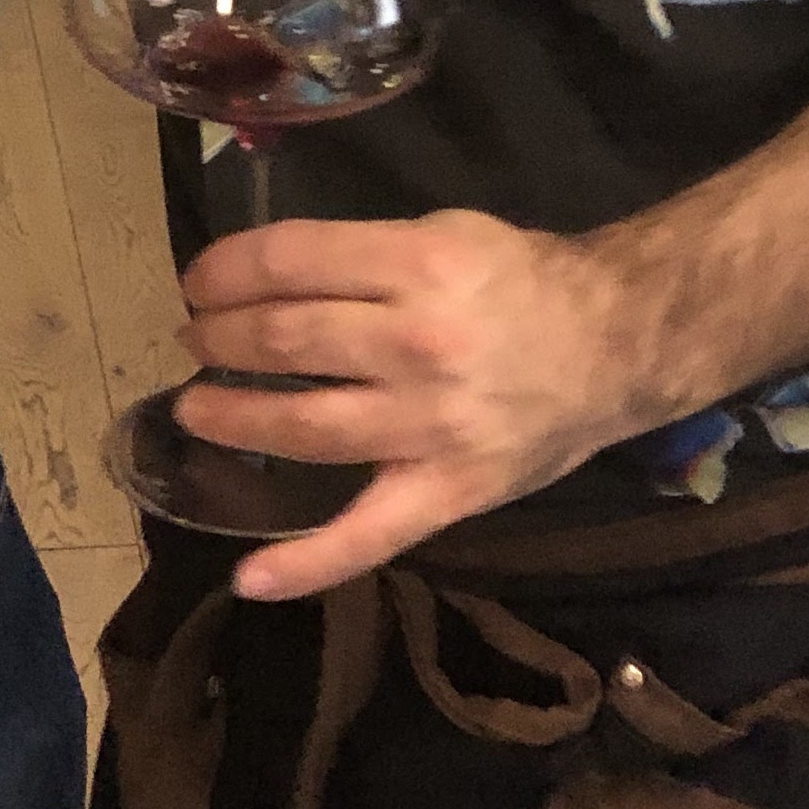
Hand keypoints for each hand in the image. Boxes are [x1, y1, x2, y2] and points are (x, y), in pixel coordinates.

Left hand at [179, 208, 659, 603]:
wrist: (614, 346)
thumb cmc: (518, 280)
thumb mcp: (444, 232)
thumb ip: (363, 254)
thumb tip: (268, 275)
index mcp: (417, 266)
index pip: (290, 262)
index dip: (226, 271)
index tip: (198, 282)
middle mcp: (417, 345)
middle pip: (286, 342)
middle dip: (220, 340)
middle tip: (194, 341)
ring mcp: (431, 428)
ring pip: (305, 429)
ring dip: (234, 419)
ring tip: (194, 410)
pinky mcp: (448, 493)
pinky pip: (368, 536)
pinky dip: (305, 563)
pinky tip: (248, 577)